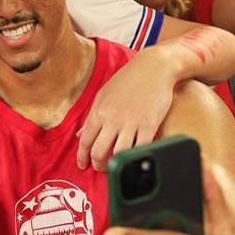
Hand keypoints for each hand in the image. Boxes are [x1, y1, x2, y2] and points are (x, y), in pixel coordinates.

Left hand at [77, 47, 175, 169]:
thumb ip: (91, 116)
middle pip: (99, 152)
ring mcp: (132, 123)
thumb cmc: (127, 80)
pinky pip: (141, 149)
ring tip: (117, 165)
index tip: (83, 165)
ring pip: (119, 154)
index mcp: (99, 112)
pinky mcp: (150, 125)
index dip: (82, 157)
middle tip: (100, 167)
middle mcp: (113, 119)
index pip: (85, 141)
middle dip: (98, 165)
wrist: (153, 68)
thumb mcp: (103, 95)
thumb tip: (80, 134)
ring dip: (116, 165)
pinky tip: (134, 159)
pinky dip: (136, 157)